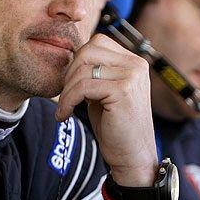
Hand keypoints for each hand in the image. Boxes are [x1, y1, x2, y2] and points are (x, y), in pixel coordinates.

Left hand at [55, 34, 156, 186]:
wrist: (132, 156)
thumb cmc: (116, 127)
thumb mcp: (104, 92)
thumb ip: (96, 72)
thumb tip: (72, 56)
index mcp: (134, 62)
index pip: (97, 42)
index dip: (78, 61)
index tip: (70, 83)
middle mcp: (136, 65)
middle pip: (89, 50)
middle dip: (70, 72)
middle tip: (65, 95)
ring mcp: (132, 76)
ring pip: (83, 70)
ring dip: (66, 90)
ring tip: (64, 108)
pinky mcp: (123, 91)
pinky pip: (83, 87)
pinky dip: (68, 101)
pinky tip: (64, 115)